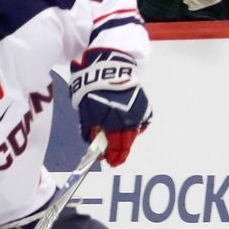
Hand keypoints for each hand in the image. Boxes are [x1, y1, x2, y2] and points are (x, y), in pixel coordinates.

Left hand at [70, 48, 151, 165]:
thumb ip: (90, 129)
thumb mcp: (85, 110)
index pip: (114, 146)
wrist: (110, 66)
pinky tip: (125, 126)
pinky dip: (133, 126)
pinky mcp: (143, 105)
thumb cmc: (92, 87)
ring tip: (118, 142)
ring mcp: (138, 112)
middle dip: (120, 152)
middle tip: (115, 159)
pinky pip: (139, 122)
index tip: (109, 162)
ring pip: (133, 133)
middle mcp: (128, 120)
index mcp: (113, 122)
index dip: (112, 156)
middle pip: (126, 142)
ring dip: (126, 139)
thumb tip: (93, 142)